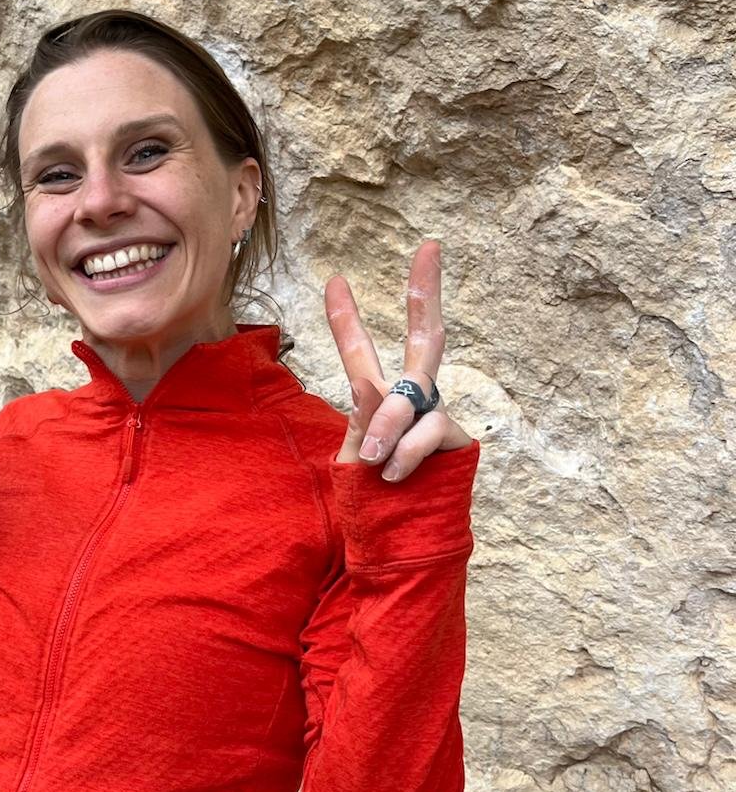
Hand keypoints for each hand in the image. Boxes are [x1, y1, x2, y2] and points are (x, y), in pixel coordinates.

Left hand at [326, 238, 472, 480]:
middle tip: (430, 246)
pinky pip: (425, 432)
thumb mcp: (353, 459)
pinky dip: (405, 454)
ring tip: (377, 465)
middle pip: (424, 338)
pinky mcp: (458, 439)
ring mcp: (438, 417)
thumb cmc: (373, 503)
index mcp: (378, 401)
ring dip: (388, 430)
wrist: (401, 545)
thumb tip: (369, 385)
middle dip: (426, 292)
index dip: (345, 319)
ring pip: (410, 399)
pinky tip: (396, 476)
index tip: (334, 279)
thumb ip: (364, 420)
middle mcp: (414, 400)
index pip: (361, 353)